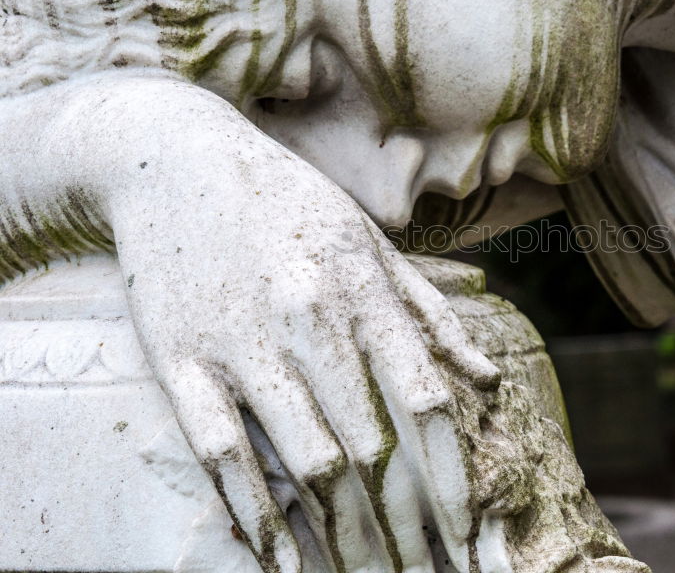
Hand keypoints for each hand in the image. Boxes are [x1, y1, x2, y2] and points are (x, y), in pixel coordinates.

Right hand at [95, 79, 499, 571]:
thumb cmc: (287, 204)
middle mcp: (310, 321)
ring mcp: (242, 344)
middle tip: (425, 570)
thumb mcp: (370, 243)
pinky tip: (282, 562)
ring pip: (306, 461)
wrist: (171, 159)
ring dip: (343, 534)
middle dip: (405, 525)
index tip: (471, 531)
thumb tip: (487, 377)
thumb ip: (430, 314)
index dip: (452, 477)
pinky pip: (222, 453)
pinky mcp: (181, 360)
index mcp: (364, 293)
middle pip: (373, 448)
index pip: (425, 403)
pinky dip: (254, 516)